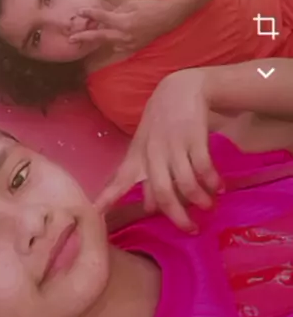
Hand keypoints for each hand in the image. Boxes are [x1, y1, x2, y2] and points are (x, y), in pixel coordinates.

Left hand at [70, 0, 176, 52]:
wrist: (169, 18)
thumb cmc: (150, 7)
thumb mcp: (131, 5)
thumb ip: (115, 12)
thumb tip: (104, 17)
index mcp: (124, 22)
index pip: (102, 18)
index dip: (90, 14)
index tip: (79, 12)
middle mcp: (125, 35)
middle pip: (100, 37)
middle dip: (84, 37)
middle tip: (71, 39)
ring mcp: (130, 43)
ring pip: (108, 43)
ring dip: (97, 40)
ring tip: (84, 39)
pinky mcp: (134, 47)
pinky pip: (118, 46)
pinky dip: (111, 42)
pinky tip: (107, 39)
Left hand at [95, 68, 223, 231]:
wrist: (181, 87)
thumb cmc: (162, 121)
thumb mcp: (148, 145)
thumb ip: (148, 175)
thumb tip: (150, 207)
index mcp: (138, 154)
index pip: (121, 179)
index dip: (108, 197)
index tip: (95, 213)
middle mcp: (154, 152)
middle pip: (163, 192)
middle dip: (177, 215)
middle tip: (190, 229)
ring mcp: (174, 145)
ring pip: (186, 183)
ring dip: (199, 199)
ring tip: (209, 207)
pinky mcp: (195, 137)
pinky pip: (204, 167)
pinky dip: (213, 181)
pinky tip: (220, 188)